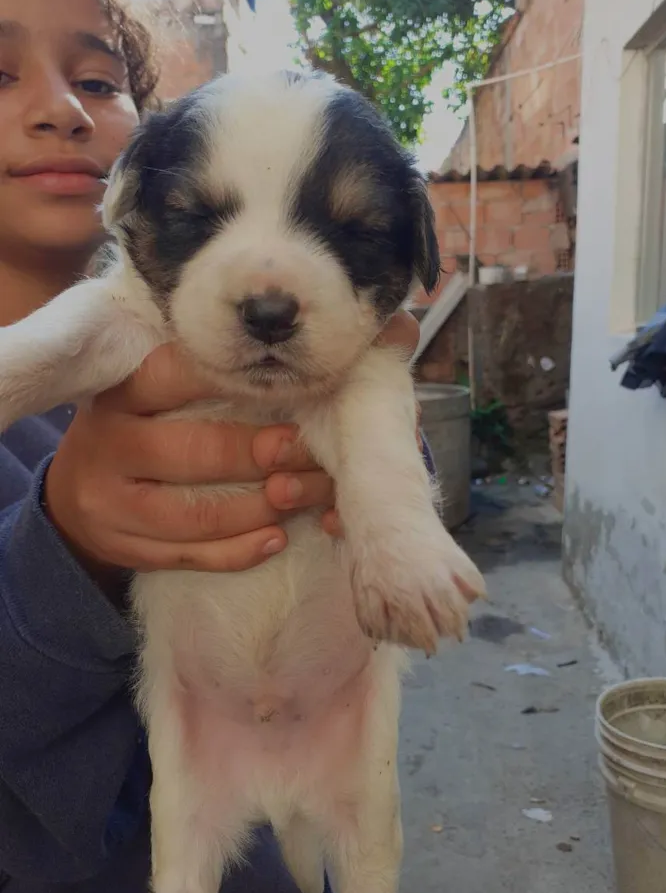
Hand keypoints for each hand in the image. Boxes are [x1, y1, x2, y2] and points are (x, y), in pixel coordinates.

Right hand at [44, 309, 420, 574]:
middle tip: (311, 449)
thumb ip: (214, 368)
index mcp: (122, 393)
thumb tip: (358, 335)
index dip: (239, 378)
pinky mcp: (124, 548)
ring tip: (304, 494)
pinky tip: (277, 537)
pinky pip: (189, 557)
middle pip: (195, 453)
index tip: (296, 380)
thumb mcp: (157, 389)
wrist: (80, 491)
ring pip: (195, 515)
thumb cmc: (144, 426)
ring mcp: (110, 504)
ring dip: (261, 507)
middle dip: (264, 453)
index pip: (178, 374)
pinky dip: (239, 550)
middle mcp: (108, 445)